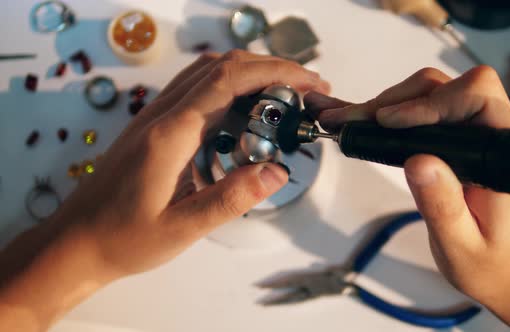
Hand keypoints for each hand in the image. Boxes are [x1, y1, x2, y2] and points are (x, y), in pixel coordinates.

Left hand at [57, 50, 329, 275]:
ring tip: (284, 96)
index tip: (309, 83)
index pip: (229, 81)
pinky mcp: (154, 125)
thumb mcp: (183, 228)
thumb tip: (276, 171)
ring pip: (208, 72)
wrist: (78, 240)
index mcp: (171, 135)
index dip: (275, 73)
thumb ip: (231, 198)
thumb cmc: (124, 238)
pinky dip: (229, 86)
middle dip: (271, 68)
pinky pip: (196, 89)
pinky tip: (245, 111)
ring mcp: (155, 116)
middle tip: (307, 89)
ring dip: (250, 73)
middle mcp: (162, 115)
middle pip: (221, 66)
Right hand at [305, 66, 509, 330]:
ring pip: (434, 95)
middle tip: (350, 122)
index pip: (475, 98)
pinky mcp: (466, 142)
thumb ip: (442, 206)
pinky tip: (365, 122)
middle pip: (446, 89)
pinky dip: (395, 116)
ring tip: (350, 123)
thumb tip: (416, 161)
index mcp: (505, 158)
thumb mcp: (462, 249)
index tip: (387, 123)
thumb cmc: (495, 267)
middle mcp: (497, 136)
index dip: (428, 103)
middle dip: (395, 101)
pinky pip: (431, 115)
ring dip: (390, 106)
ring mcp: (482, 136)